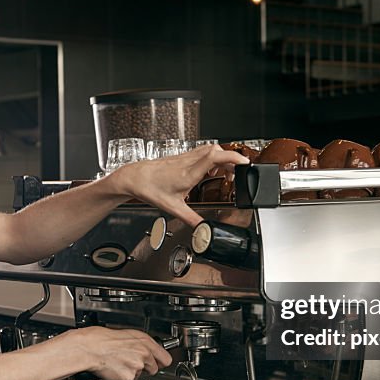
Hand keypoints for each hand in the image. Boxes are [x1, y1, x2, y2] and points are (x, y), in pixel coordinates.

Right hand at [65, 326, 171, 379]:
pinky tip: (116, 368)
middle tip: (131, 361)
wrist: (91, 348)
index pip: (166, 359)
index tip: (159, 363)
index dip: (161, 362)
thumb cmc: (105, 339)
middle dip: (145, 367)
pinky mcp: (128, 378)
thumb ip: (143, 344)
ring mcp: (137, 367)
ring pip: (140, 375)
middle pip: (154, 369)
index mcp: (145, 342)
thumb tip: (151, 351)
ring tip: (120, 362)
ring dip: (132, 371)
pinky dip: (123, 377)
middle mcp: (143, 354)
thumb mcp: (129, 335)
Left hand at [108, 144, 249, 226]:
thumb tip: (203, 230)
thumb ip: (191, 220)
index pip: (214, 157)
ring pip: (210, 149)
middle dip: (232, 159)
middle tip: (238, 172)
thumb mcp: (173, 209)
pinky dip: (212, 158)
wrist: (135, 178)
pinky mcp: (182, 156)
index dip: (232, 157)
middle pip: (216, 150)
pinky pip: (202, 152)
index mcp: (188, 174)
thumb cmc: (150, 189)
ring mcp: (185, 157)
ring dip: (222, 158)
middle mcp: (188, 162)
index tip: (244, 163)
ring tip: (226, 172)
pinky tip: (210, 170)